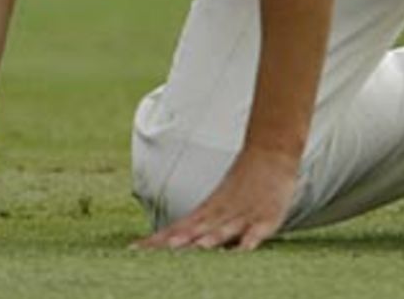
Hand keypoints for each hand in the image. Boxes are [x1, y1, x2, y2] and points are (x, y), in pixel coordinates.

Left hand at [136, 147, 299, 250]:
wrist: (271, 151)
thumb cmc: (244, 181)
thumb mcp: (218, 201)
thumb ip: (199, 222)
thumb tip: (173, 239)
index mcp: (207, 211)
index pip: (176, 228)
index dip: (156, 240)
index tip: (132, 250)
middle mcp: (219, 215)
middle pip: (191, 232)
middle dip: (171, 244)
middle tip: (148, 253)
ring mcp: (241, 217)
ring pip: (220, 231)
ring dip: (204, 241)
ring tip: (186, 249)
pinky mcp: (264, 219)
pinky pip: (254, 234)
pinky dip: (246, 243)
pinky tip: (238, 253)